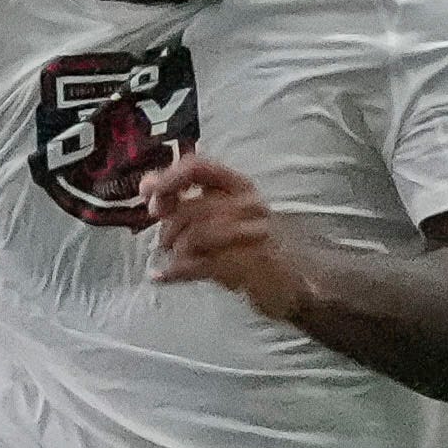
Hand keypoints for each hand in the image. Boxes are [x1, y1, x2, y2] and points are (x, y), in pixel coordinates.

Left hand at [142, 156, 315, 324]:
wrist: (300, 280)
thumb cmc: (258, 245)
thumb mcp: (228, 214)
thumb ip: (191, 199)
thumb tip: (146, 185)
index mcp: (240, 186)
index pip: (199, 167)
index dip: (168, 178)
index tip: (148, 194)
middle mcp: (246, 205)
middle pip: (191, 207)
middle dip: (168, 226)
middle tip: (164, 241)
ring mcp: (249, 236)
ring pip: (194, 236)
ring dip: (174, 249)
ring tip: (171, 258)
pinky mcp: (247, 267)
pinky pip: (199, 266)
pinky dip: (174, 273)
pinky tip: (161, 277)